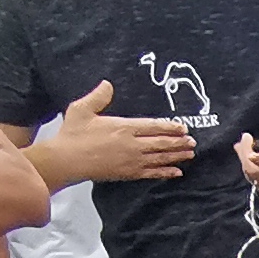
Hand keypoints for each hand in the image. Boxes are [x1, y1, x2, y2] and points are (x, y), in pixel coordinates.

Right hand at [55, 80, 194, 180]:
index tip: (183, 127)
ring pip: (160, 158)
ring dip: (177, 156)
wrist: (66, 160)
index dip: (170, 126)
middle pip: (162, 142)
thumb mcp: (82, 109)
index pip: (153, 126)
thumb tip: (108, 83)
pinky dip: (166, 172)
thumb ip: (98, 96)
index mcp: (123, 127)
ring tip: (190, 154)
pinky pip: (152, 173)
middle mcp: (132, 144)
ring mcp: (132, 160)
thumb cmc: (73, 134)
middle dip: (179, 142)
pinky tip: (176, 172)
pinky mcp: (128, 174)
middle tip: (192, 142)